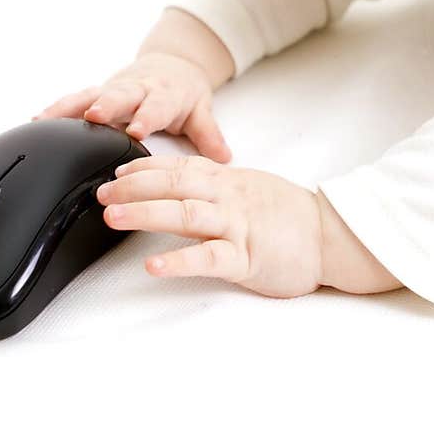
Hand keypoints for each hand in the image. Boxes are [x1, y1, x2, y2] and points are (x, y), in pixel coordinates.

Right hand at [31, 52, 230, 161]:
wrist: (173, 64)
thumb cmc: (183, 92)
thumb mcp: (200, 110)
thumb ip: (209, 134)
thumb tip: (225, 158)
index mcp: (163, 95)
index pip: (156, 106)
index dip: (146, 117)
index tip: (137, 130)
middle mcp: (136, 89)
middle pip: (120, 96)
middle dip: (107, 106)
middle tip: (94, 116)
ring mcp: (115, 89)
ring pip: (90, 95)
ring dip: (71, 107)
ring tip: (49, 121)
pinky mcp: (99, 91)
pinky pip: (75, 98)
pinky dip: (57, 109)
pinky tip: (38, 120)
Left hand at [95, 153, 322, 297]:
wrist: (333, 236)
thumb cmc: (291, 217)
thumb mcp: (251, 190)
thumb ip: (218, 187)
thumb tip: (184, 187)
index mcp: (228, 181)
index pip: (180, 166)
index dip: (145, 167)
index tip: (116, 170)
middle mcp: (228, 197)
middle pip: (174, 184)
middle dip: (133, 186)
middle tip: (100, 192)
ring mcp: (237, 225)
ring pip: (185, 213)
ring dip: (145, 213)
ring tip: (113, 217)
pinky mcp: (246, 257)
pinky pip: (208, 258)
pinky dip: (179, 261)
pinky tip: (153, 266)